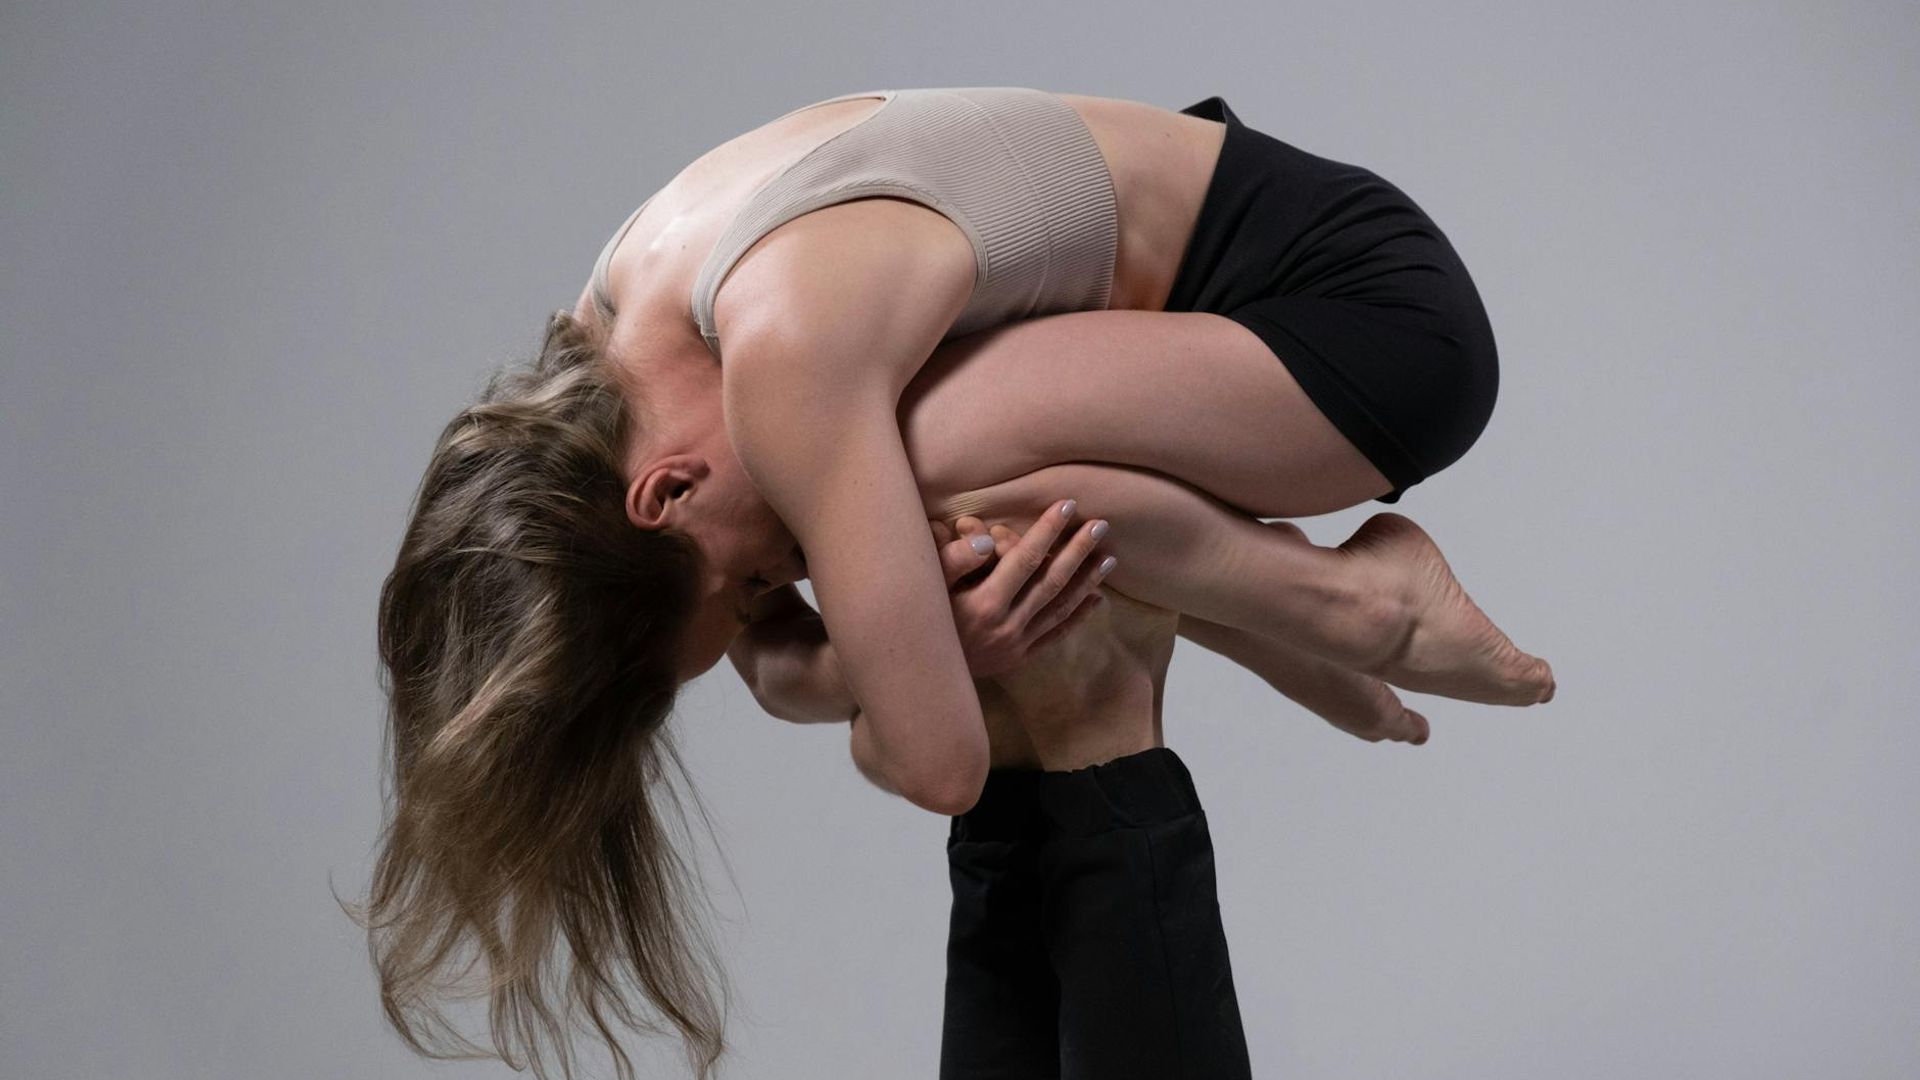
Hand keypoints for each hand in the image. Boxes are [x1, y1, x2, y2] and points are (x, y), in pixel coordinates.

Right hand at [927, 499, 1116, 679]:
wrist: (917, 676)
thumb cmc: (916, 621)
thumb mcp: (925, 586)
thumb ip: (953, 559)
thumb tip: (987, 538)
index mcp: (984, 604)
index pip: (1024, 559)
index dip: (1047, 530)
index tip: (1067, 505)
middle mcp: (1006, 626)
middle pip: (1051, 581)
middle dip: (1078, 551)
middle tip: (1101, 525)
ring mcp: (1016, 645)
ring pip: (1060, 608)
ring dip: (1087, 582)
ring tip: (1108, 557)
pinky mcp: (1018, 658)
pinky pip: (1055, 635)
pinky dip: (1077, 617)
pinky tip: (1097, 599)